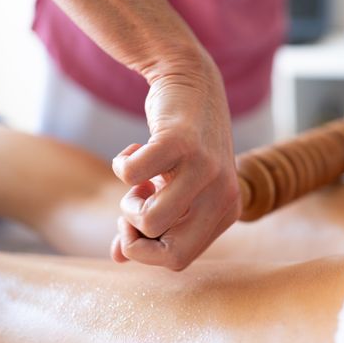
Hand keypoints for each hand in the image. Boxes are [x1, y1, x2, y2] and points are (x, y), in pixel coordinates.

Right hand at [110, 47, 240, 270]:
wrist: (192, 81)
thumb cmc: (180, 144)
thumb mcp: (171, 188)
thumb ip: (149, 224)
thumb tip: (117, 258)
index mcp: (225, 212)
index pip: (179, 260)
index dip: (146, 249)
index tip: (136, 219)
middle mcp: (224, 195)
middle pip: (172, 255)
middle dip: (136, 238)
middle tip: (134, 204)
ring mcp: (207, 168)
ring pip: (151, 221)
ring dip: (128, 203)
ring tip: (138, 179)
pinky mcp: (182, 142)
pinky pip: (133, 175)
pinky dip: (121, 165)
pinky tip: (135, 148)